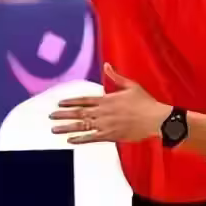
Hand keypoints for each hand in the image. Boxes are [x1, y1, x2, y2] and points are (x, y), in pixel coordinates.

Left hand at [49, 63, 169, 144]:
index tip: (59, 104)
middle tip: (51, 117)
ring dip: (67, 128)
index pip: (84, 100)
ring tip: (54, 129)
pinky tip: (70, 140)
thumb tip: (107, 65)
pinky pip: (92, 138)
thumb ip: (115, 77)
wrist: (155, 119)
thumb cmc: (144, 101)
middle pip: (79, 113)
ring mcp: (106, 125)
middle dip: (63, 115)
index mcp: (107, 99)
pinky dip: (80, 139)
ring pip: (82, 126)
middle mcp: (103, 112)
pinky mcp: (111, 136)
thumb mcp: (130, 85)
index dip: (70, 102)